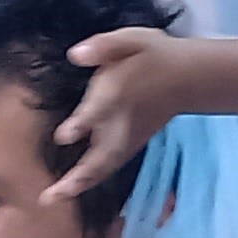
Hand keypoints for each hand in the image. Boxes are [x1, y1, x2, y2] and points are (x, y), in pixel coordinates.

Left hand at [47, 28, 186, 202]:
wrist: (186, 77)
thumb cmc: (152, 55)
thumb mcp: (130, 39)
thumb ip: (104, 46)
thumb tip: (76, 54)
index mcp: (118, 94)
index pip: (99, 111)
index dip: (82, 124)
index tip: (62, 136)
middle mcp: (121, 122)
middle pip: (102, 154)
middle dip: (78, 175)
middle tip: (51, 196)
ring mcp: (128, 137)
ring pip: (104, 165)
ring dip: (80, 182)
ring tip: (53, 198)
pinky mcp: (131, 144)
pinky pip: (109, 165)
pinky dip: (92, 179)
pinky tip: (71, 189)